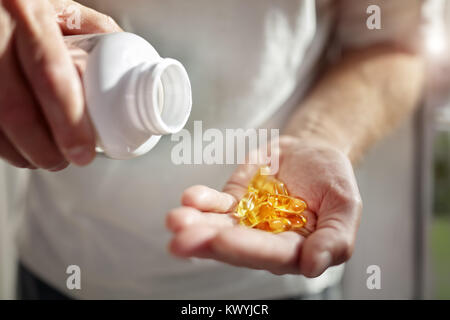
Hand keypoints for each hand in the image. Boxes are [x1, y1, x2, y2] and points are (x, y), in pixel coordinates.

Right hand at [0, 0, 120, 169]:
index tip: (82, 150)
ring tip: (41, 158)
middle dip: (43, 148)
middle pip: (15, 109)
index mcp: (25, 12)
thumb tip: (123, 57)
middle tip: (63, 161)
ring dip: (17, 150)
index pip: (51, 77)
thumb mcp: (53, 2)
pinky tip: (14, 144)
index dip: (68, 123)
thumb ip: (89, 27)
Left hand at [167, 135, 361, 276]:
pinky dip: (202, 201)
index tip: (222, 239)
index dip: (246, 248)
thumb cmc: (332, 180)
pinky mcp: (235, 201)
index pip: (270, 253)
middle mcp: (266, 240)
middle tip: (183, 239)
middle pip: (235, 245)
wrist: (313, 152)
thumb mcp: (345, 205)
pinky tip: (190, 199)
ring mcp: (247, 221)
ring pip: (219, 227)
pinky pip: (216, 204)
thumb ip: (335, 238)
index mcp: (295, 248)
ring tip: (176, 220)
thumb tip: (314, 266)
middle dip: (208, 242)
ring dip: (196, 225)